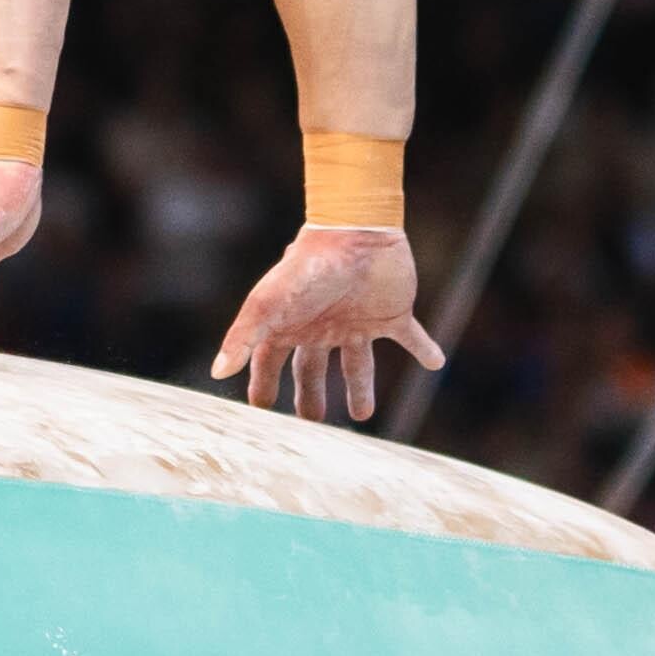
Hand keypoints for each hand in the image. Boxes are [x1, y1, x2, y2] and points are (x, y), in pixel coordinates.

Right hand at [208, 223, 446, 423]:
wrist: (357, 232)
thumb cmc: (307, 266)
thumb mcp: (269, 304)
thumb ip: (243, 337)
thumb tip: (218, 372)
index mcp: (294, 325)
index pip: (273, 362)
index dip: (265, 385)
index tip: (260, 409)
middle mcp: (325, 326)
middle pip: (315, 369)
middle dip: (312, 396)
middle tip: (312, 423)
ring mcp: (360, 320)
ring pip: (359, 363)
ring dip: (361, 388)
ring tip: (363, 414)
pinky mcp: (393, 314)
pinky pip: (412, 337)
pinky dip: (425, 349)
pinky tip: (436, 362)